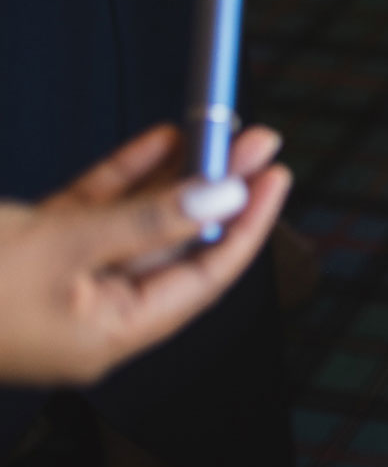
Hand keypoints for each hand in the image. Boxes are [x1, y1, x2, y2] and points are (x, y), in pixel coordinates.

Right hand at [0, 123, 290, 385]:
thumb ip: (145, 221)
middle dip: (216, 189)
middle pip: (175, 245)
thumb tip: (222, 198)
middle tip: (256, 141)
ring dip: (177, 175)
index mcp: (107, 336)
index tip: (276, 177)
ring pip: (136, 223)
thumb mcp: (61, 248)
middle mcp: (93, 314)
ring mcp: (63, 282)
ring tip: (218, 129)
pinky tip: (162, 140)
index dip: (245, 225)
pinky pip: (94, 212)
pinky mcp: (33, 250)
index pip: (203, 279)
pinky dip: (126, 175)